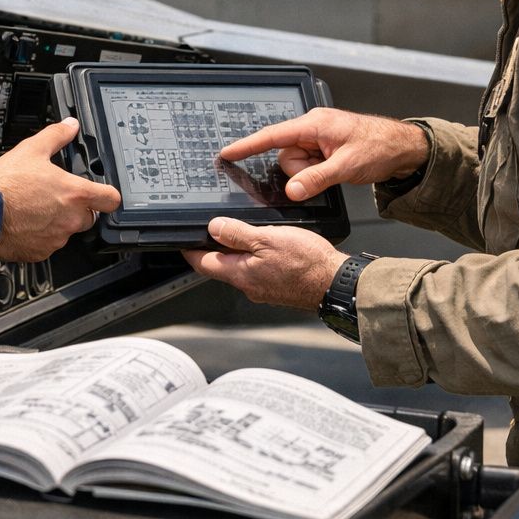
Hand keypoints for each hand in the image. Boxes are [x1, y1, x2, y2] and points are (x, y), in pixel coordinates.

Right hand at [0, 118, 120, 262]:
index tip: (103, 193)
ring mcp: (56, 238)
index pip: (111, 199)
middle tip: (58, 199)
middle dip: (79, 209)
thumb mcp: (33, 149)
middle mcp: (70, 219)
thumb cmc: (6, 185)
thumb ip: (56, 136)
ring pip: (66, 231)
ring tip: (36, 209)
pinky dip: (40, 237)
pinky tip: (26, 223)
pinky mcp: (41, 252)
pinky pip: (47, 245)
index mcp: (75, 194)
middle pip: (90, 217)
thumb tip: (70, 126)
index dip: (108, 195)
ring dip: (57, 223)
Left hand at [183, 217, 346, 309]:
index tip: (183, 243)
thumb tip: (214, 228)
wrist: (335, 283)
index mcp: (241, 274)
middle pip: (222, 267)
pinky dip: (257, 260)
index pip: (204, 264)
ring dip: (239, 254)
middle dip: (216, 250)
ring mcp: (264, 290)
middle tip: (214, 232)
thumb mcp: (267, 238)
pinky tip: (269, 249)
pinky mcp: (279, 290)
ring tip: (245, 234)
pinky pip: (260, 273)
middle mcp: (249, 286)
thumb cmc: (307, 263)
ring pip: (242, 270)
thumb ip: (238, 234)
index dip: (191, 251)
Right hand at [218, 109, 428, 200]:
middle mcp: (313, 128)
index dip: (247, 145)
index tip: (227, 152)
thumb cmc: (380, 146)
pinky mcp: (324, 149)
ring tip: (335, 170)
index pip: (272, 135)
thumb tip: (293, 190)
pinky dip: (317, 173)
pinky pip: (308, 165)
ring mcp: (318, 139)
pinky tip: (335, 170)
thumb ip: (316, 179)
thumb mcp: (346, 166)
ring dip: (311, 174)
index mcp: (314, 124)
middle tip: (327, 171)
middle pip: (286, 156)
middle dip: (301, 171)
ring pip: (296, 164)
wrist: (403, 147)